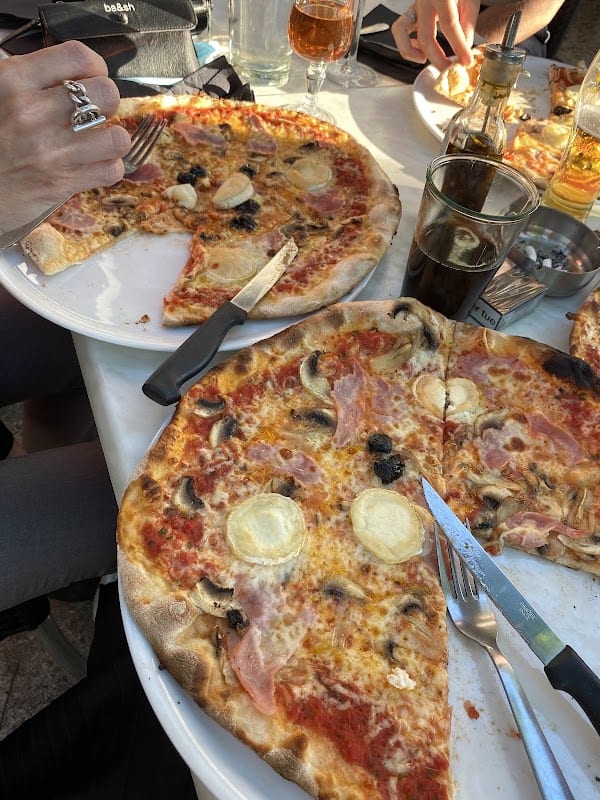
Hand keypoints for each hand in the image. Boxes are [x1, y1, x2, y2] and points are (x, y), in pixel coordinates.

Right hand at [0, 41, 130, 233]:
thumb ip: (31, 77)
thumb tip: (71, 72)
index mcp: (13, 81)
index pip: (78, 56)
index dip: (94, 66)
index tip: (89, 76)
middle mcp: (33, 114)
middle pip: (107, 94)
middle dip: (106, 102)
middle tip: (94, 111)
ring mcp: (50, 151)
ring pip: (117, 137)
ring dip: (112, 138)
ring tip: (97, 139)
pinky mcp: (61, 183)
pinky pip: (111, 170)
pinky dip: (107, 167)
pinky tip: (93, 163)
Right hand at [392, 0, 480, 70]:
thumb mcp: (470, 0)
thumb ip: (468, 23)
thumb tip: (465, 47)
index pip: (449, 24)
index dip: (459, 46)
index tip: (466, 61)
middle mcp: (424, 2)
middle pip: (425, 36)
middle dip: (437, 58)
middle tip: (448, 69)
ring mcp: (414, 8)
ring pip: (401, 32)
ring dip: (410, 52)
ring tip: (423, 60)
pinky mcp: (410, 14)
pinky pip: (399, 30)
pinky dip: (406, 45)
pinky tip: (419, 51)